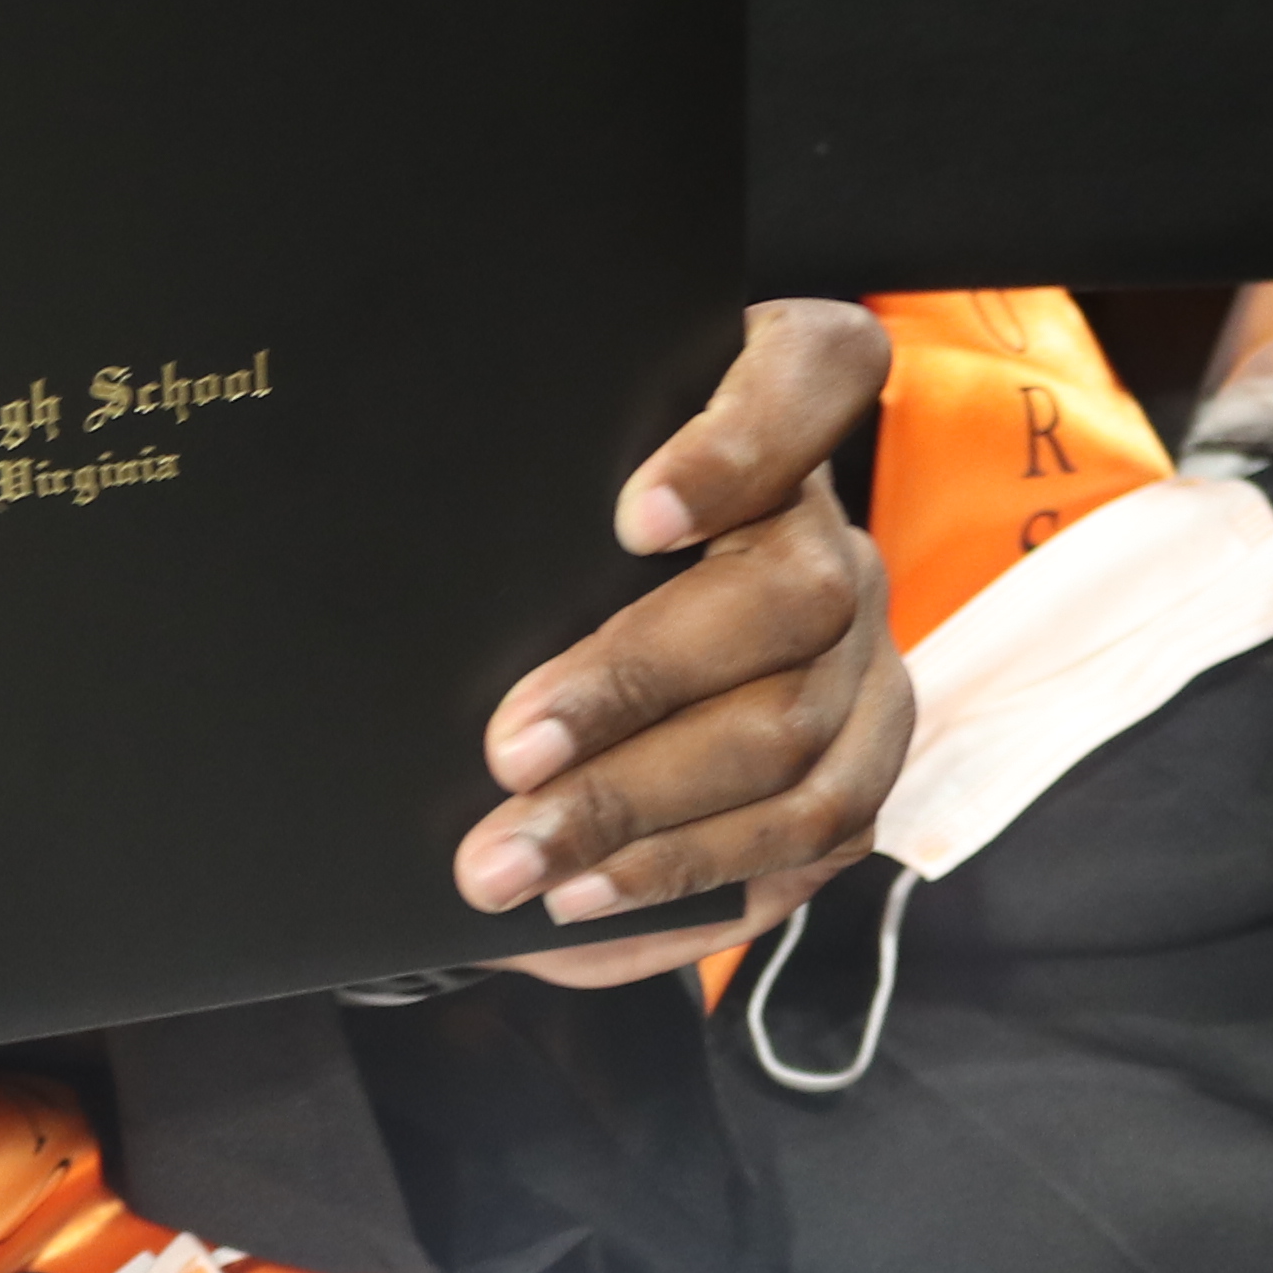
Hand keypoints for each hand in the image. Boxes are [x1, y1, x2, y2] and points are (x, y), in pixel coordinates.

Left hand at [464, 298, 910, 989]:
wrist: (622, 604)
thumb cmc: (561, 525)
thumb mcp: (549, 479)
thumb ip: (527, 485)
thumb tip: (402, 565)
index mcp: (783, 410)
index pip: (812, 374)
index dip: (737, 448)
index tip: (630, 517)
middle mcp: (842, 533)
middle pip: (789, 602)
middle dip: (634, 689)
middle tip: (506, 754)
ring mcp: (869, 657)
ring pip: (796, 748)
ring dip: (642, 820)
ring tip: (512, 863)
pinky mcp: (863, 764)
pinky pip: (803, 840)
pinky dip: (684, 877)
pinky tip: (581, 898)